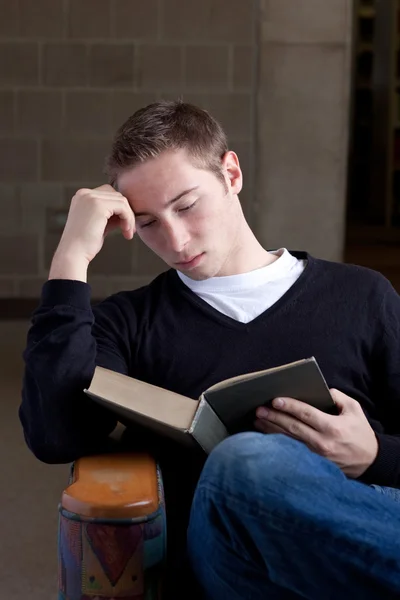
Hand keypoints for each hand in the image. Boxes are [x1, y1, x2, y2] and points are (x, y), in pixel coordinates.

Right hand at [49, 185, 135, 280]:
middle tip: (129, 230)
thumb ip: (110, 215)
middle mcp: (85, 193)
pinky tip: (126, 231)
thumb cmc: (85, 244)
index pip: (108, 194)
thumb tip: (127, 212)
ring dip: (129, 217)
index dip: (120, 209)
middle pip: (116, 195)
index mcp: (82, 196)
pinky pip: (123, 207)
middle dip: (126, 212)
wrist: (73, 254)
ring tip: (128, 232)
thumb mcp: (99, 224)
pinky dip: (128, 219)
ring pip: (121, 200)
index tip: (125, 226)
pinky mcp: (98, 205)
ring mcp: (91, 198)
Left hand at [254, 389, 378, 478]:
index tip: (275, 400)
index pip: (306, 414)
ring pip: (289, 440)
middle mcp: (322, 442)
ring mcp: (315, 455)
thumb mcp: (355, 410)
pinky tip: (266, 435)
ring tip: (257, 420)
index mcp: (333, 427)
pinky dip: (278, 442)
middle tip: (259, 410)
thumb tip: (321, 390)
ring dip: (271, 429)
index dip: (290, 407)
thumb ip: (338, 397)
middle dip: (274, 417)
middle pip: (293, 427)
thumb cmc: (360, 432)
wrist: (369, 461)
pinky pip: (292, 450)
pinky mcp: (312, 462)